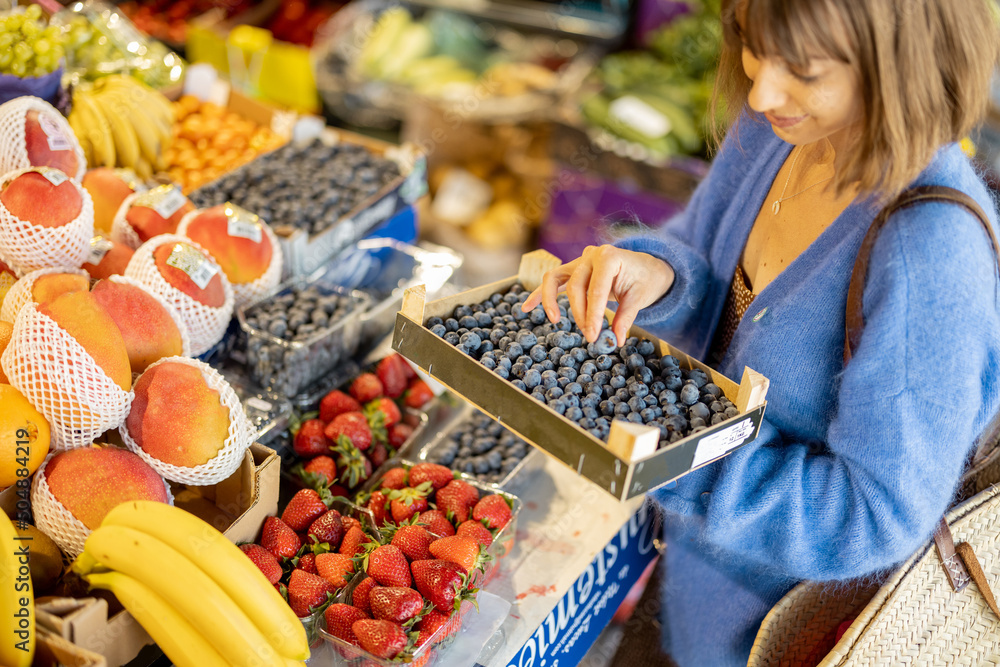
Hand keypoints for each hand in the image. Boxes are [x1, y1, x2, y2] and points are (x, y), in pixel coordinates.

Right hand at [521, 245, 673, 345]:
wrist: (646, 266)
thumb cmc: (645, 279)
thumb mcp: (641, 297)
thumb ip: (626, 317)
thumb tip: (615, 340)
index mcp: (608, 257)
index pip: (596, 289)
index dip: (593, 315)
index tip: (594, 335)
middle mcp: (590, 255)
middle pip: (576, 286)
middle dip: (580, 314)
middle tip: (589, 335)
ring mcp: (579, 261)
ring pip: (556, 279)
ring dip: (553, 302)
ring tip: (555, 320)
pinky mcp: (572, 270)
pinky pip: (552, 281)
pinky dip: (539, 294)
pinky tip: (526, 307)